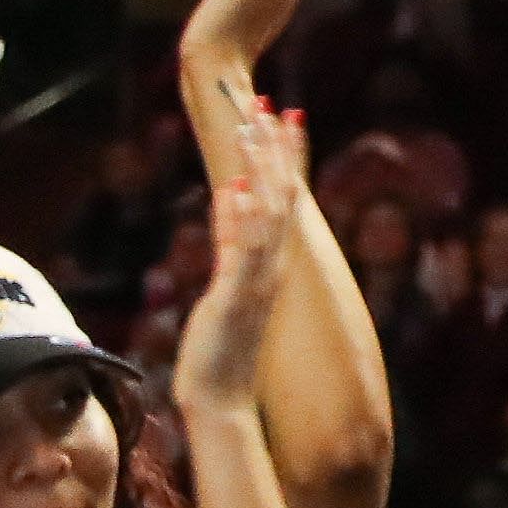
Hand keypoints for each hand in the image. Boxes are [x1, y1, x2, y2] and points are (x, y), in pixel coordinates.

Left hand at [173, 99, 303, 416]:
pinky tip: (234, 188)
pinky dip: (240, 220)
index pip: (285, 199)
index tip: (286, 118)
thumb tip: (228, 191)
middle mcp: (273, 267)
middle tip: (274, 106)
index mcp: (271, 263)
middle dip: (278, 151)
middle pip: (282, 197)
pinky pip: (242, 251)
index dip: (286, 158)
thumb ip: (229, 236)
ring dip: (262, 172)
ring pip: (268, 215)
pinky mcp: (236, 296)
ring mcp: (258, 281)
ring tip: (254, 131)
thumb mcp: (223, 281)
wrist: (223, 400)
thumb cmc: (221, 350)